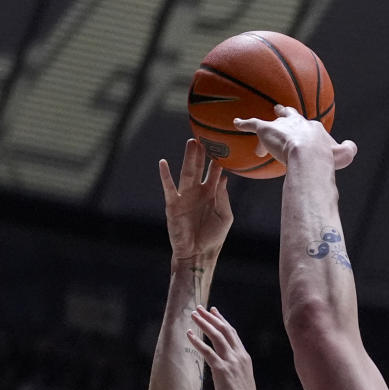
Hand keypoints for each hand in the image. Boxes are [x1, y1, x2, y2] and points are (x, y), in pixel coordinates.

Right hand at [159, 139, 232, 265]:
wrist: (198, 254)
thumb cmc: (214, 237)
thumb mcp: (225, 217)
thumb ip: (223, 198)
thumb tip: (223, 178)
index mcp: (212, 194)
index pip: (215, 172)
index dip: (218, 160)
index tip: (223, 145)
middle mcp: (198, 192)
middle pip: (199, 168)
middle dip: (202, 153)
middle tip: (204, 136)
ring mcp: (185, 196)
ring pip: (186, 172)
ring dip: (188, 158)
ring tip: (191, 142)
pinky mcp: (173, 204)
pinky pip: (169, 187)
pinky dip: (165, 176)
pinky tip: (163, 163)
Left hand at [188, 306, 260, 389]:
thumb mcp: (242, 381)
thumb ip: (236, 370)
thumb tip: (227, 367)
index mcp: (245, 358)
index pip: (233, 334)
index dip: (222, 321)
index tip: (214, 311)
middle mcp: (239, 356)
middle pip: (225, 330)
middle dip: (211, 317)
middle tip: (199, 308)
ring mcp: (231, 363)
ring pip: (217, 336)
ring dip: (204, 324)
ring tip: (193, 315)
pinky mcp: (222, 371)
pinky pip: (208, 352)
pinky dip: (198, 342)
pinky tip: (189, 335)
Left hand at [233, 105, 356, 169]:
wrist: (309, 154)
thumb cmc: (325, 157)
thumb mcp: (342, 155)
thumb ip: (348, 150)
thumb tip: (352, 146)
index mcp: (312, 129)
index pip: (308, 128)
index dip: (305, 131)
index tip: (304, 133)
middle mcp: (296, 122)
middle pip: (290, 116)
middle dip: (286, 114)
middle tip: (281, 111)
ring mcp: (280, 125)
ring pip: (271, 123)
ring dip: (265, 126)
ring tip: (258, 126)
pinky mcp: (265, 128)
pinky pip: (252, 123)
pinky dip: (243, 122)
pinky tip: (236, 122)